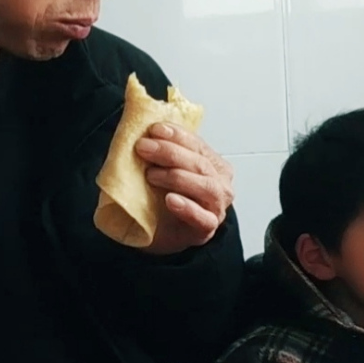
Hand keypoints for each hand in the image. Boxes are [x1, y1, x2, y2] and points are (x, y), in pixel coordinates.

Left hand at [136, 123, 234, 254]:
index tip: (155, 129)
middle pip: (201, 164)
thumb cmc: (163, 199)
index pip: (199, 146)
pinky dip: (187, 208)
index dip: (178, 135)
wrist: (158, 233)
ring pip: (207, 188)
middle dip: (171, 153)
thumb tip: (143, 132)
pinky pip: (203, 218)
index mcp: (214, 165)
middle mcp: (220, 184)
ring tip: (151, 175)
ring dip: (177, 177)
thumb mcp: (162, 169)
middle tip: (144, 147)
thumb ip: (161, 154)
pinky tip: (171, 200)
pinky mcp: (207, 228)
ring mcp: (217, 207)